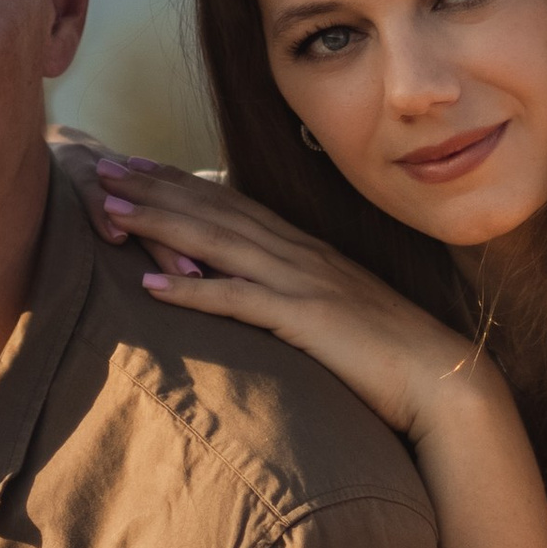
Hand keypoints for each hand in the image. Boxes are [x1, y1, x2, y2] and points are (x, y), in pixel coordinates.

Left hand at [88, 155, 499, 449]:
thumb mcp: (337, 318)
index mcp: (306, 253)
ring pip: (217, 242)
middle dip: (155, 188)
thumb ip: (299, 302)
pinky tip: (149, 286)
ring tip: (108, 209)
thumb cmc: (391, 359)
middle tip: (101, 168)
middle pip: (215, 211)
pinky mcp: (306, 320)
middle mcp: (300, 257)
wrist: (445, 380)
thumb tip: (265, 302)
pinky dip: (192, 290)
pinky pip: (239, 300)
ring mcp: (303, 284)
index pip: (233, 206)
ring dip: (159, 224)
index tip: (135, 167)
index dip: (181, 183)